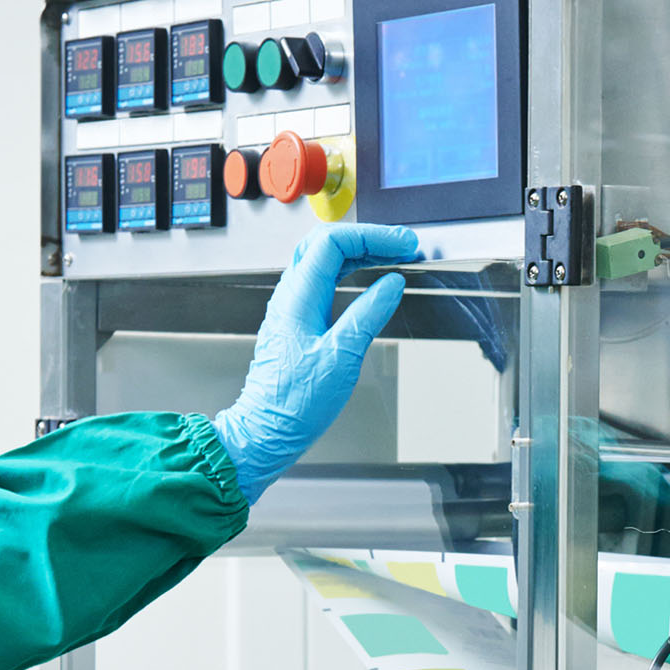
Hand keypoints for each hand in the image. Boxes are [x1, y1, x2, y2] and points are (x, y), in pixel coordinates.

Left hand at [213, 223, 427, 499]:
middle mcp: (291, 297)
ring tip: (393, 258)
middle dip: (367, 238)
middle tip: (403, 246)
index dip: (372, 237)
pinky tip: (370, 283)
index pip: (333, 243)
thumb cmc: (294, 404)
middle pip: (325, 244)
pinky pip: (324, 283)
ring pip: (324, 262)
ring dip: (360, 254)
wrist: (265, 432)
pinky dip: (351, 273)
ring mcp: (292, 308)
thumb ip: (368, 315)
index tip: (403, 245)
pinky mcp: (298, 323)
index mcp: (298, 299)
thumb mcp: (341, 358)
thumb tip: (392, 285)